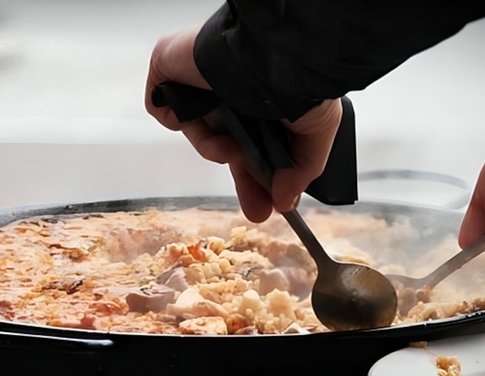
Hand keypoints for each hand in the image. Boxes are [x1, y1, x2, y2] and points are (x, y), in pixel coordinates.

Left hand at [144, 26, 341, 222]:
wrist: (269, 55)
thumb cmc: (297, 79)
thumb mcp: (315, 132)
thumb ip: (301, 171)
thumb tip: (287, 202)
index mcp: (263, 98)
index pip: (258, 145)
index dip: (264, 178)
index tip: (274, 204)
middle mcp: (232, 89)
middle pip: (229, 146)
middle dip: (244, 182)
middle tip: (257, 210)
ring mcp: (200, 83)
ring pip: (201, 134)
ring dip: (216, 150)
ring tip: (234, 150)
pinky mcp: (170, 76)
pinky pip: (169, 115)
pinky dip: (187, 124)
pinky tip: (207, 117)